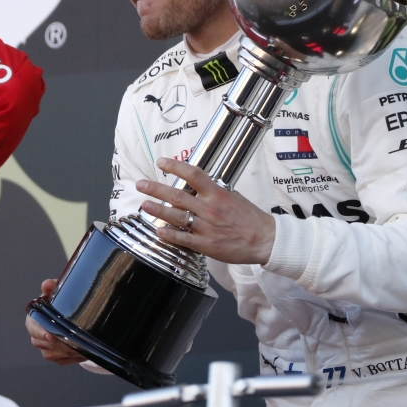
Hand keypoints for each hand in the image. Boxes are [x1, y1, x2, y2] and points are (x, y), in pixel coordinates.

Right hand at [26, 279, 85, 365]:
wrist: (71, 312)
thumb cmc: (61, 301)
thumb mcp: (58, 291)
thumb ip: (53, 286)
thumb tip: (46, 285)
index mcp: (34, 318)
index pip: (33, 327)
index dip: (41, 332)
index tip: (51, 336)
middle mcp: (36, 334)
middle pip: (44, 343)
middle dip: (59, 344)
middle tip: (73, 343)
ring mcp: (44, 347)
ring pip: (52, 354)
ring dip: (67, 351)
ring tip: (81, 347)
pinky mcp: (54, 356)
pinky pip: (61, 360)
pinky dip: (72, 357)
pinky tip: (82, 352)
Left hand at [137, 157, 275, 264]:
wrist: (265, 239)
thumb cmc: (249, 218)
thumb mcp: (233, 197)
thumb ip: (213, 192)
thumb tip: (196, 185)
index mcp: (217, 194)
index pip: (193, 174)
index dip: (175, 166)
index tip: (161, 162)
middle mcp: (210, 208)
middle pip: (178, 195)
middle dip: (156, 189)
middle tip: (141, 184)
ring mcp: (207, 227)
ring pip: (178, 216)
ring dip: (158, 210)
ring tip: (144, 204)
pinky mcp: (207, 245)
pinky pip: (184, 239)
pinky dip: (170, 235)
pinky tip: (159, 231)